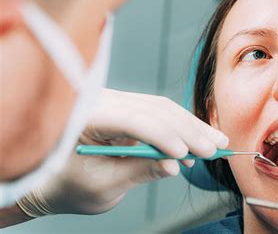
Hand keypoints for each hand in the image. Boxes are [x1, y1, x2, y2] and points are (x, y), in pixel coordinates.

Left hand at [17, 88, 228, 215]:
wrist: (51, 178)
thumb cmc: (69, 185)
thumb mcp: (103, 186)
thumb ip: (140, 171)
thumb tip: (174, 164)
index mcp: (86, 118)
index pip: (131, 118)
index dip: (160, 135)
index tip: (183, 155)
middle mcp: (103, 101)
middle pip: (154, 109)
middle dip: (187, 131)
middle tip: (213, 149)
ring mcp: (116, 102)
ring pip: (162, 107)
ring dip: (191, 127)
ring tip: (215, 143)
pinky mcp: (128, 109)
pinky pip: (159, 113)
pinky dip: (180, 128)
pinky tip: (197, 143)